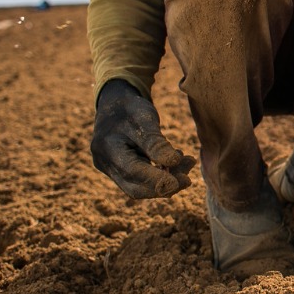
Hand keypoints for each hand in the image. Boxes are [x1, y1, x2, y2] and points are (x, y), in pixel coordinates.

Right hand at [90, 79, 194, 198]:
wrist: (115, 105)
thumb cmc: (131, 109)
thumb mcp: (145, 118)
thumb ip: (156, 142)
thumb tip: (173, 163)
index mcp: (107, 147)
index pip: (133, 171)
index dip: (158, 180)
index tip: (184, 181)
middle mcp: (104, 162)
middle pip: (135, 188)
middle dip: (164, 187)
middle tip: (188, 180)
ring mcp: (109, 169)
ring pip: (138, 187)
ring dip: (165, 182)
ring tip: (188, 164)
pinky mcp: (118, 171)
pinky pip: (139, 180)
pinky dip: (159, 176)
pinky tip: (177, 163)